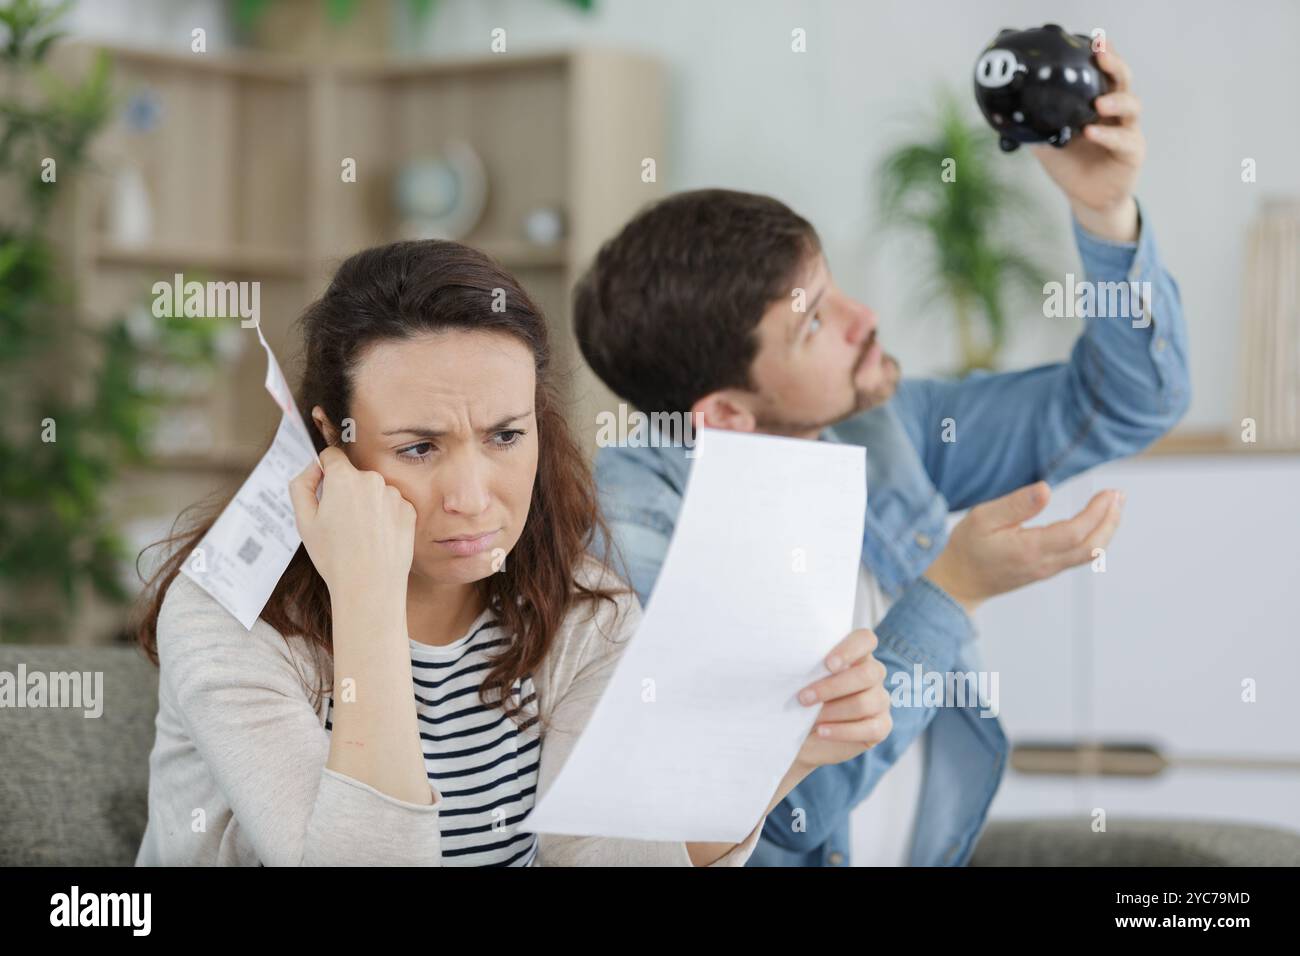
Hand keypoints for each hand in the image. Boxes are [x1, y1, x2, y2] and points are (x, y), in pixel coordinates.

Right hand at [288, 446, 415, 599]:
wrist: (370, 586)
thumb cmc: (334, 557)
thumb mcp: (304, 521)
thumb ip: (302, 485)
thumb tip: (314, 467)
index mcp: (344, 478)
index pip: (332, 455)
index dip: (325, 470)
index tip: (324, 486)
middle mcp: (373, 480)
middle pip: (354, 475)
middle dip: (346, 491)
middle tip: (340, 523)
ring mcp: (394, 495)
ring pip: (374, 491)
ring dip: (367, 504)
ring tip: (360, 536)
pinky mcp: (409, 511)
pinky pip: (392, 505)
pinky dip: (384, 517)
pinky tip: (377, 539)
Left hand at [791, 629, 891, 772]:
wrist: (806, 735)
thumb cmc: (804, 699)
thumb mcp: (802, 681)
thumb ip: (805, 668)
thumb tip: (789, 661)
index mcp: (856, 655)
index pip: (866, 640)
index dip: (850, 649)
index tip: (827, 664)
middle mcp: (873, 674)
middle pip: (867, 674)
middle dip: (832, 687)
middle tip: (803, 698)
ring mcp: (880, 700)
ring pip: (865, 702)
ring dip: (833, 711)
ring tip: (811, 719)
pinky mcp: (882, 725)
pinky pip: (870, 728)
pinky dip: (842, 731)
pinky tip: (822, 731)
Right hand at [923, 480, 1122, 614]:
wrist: (958, 583)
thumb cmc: (966, 548)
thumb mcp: (982, 518)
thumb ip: (1015, 505)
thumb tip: (1046, 490)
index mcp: (1029, 550)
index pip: (1075, 532)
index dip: (1097, 512)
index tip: (1109, 492)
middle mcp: (1044, 564)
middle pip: (1091, 547)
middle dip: (1110, 521)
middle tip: (1119, 495)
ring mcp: (1047, 570)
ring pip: (1089, 554)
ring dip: (1106, 530)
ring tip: (1114, 506)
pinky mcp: (1046, 570)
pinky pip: (1079, 556)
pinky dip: (1095, 538)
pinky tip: (1096, 523)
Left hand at [1030, 44, 1144, 239]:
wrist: (1086, 199)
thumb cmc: (1071, 166)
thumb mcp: (1048, 144)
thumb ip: (1035, 128)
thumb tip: (1008, 116)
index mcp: (1098, 104)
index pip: (1104, 74)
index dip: (1103, 56)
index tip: (1093, 41)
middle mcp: (1116, 113)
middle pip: (1123, 81)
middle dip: (1114, 66)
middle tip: (1100, 57)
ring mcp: (1128, 131)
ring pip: (1131, 107)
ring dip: (1116, 102)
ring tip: (1099, 104)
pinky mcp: (1133, 153)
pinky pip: (1123, 140)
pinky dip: (1107, 136)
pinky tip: (1092, 133)